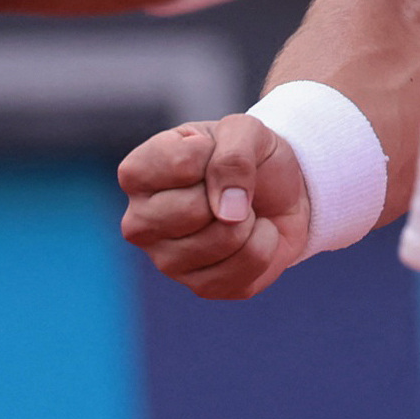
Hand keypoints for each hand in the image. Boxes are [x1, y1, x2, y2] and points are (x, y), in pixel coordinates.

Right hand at [118, 113, 312, 297]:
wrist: (282, 192)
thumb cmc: (248, 156)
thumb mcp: (245, 131)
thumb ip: (233, 155)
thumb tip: (227, 212)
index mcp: (137, 174)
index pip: (179, 164)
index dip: (212, 153)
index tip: (213, 152)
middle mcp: (140, 222)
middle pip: (193, 210)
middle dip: (231, 192)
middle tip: (231, 188)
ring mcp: (167, 260)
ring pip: (223, 240)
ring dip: (250, 219)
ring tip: (243, 211)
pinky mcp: (201, 287)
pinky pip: (245, 269)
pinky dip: (265, 244)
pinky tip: (252, 235)